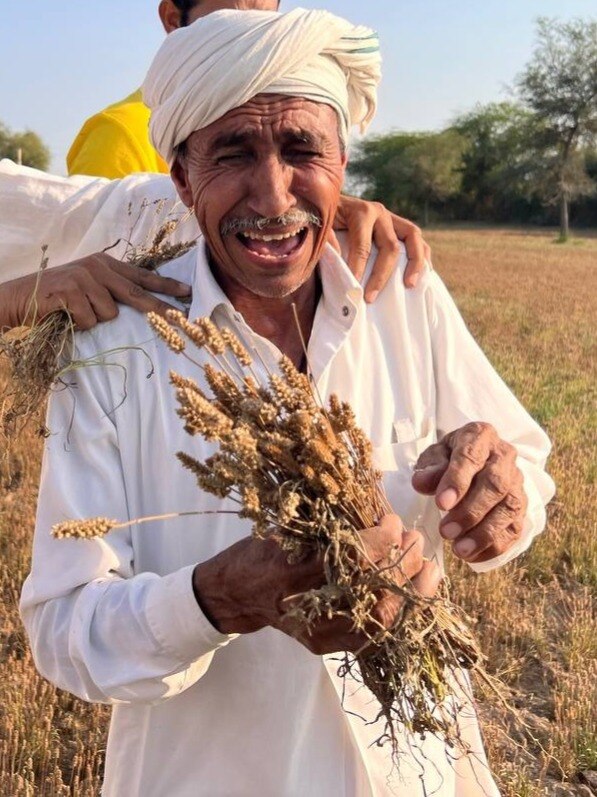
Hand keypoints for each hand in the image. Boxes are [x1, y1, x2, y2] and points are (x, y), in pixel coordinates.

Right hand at [0, 253, 191, 330]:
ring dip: (93, 320)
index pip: (141, 276)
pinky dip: (78, 325)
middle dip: (160, 309)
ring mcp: (83, 277)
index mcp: (104, 264)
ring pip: (109, 314)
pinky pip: (89, 320)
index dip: (166, 286)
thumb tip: (142, 303)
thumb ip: (110, 290)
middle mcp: (96, 267)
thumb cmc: (57, 297)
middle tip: (181, 319)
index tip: (188, 292)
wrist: (18, 298)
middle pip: (136, 293)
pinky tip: (65, 316)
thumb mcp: (87, 286)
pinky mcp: (70, 291)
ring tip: (75, 313)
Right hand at [193, 515, 440, 654]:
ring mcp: (320, 632)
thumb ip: (326, 520)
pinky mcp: (329, 645)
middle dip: (403, 561)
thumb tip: (372, 502)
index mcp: (292, 569)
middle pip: (374, 589)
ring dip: (414, 591)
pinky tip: (418, 595)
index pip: (352, 557)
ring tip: (427, 567)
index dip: (382, 539)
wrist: (237, 595)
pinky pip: (378, 637)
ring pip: (383, 620)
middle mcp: (308, 606)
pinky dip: (405, 616)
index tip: (391, 520)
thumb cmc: (261, 551)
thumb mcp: (286, 526)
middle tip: (413, 538)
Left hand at [331, 195, 430, 300]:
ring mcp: (392, 219)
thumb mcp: (320, 226)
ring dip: (414, 263)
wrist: (328, 205)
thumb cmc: (323, 219)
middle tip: (370, 298)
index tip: (352, 289)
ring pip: (413, 238)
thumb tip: (338, 256)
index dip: (358, 269)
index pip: (363, 246)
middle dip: (381, 275)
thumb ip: (326, 239)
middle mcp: (380, 212)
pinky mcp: (399, 227)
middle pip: (390, 246)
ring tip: (410, 286)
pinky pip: (418, 241)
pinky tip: (420, 276)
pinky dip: (422, 257)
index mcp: (361, 211)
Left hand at [411, 423, 526, 563]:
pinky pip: (515, 529)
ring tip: (459, 549)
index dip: (457, 481)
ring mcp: (517, 483)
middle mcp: (505, 457)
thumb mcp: (435, 455)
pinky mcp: (521, 507)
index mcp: (481, 436)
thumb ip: (429, 467)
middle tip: (445, 531)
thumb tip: (421, 483)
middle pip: (495, 485)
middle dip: (470, 511)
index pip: (472, 456)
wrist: (477, 461)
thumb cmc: (450, 458)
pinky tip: (473, 556)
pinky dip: (495, 546)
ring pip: (509, 509)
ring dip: (484, 533)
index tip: (441, 504)